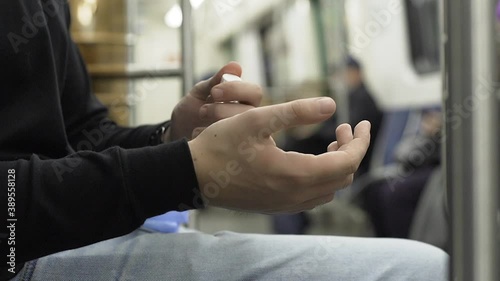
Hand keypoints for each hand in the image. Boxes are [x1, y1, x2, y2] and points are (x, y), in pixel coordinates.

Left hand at [167, 62, 262, 140]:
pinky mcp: (236, 155)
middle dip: (225, 110)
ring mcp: (245, 138)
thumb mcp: (199, 94)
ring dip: (220, 126)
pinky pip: (236, 148)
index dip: (236, 90)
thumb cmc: (190, 114)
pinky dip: (216, 141)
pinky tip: (200, 137)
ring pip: (246, 131)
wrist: (177, 139)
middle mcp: (249, 120)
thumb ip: (215, 81)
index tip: (214, 92)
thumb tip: (235, 65)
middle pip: (252, 112)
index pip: (254, 92)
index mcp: (243, 101)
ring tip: (200, 126)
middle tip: (203, 111)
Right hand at [188, 97, 370, 213]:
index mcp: (296, 174)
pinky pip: (312, 196)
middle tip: (343, 128)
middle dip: (350, 151)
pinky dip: (322, 177)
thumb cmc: (221, 146)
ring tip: (330, 142)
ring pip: (329, 189)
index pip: (347, 162)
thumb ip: (296, 112)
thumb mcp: (257, 120)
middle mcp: (295, 195)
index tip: (362, 123)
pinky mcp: (276, 206)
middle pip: (342, 177)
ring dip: (337, 165)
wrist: (193, 175)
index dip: (360, 142)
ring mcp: (285, 204)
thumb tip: (331, 105)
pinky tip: (310, 161)